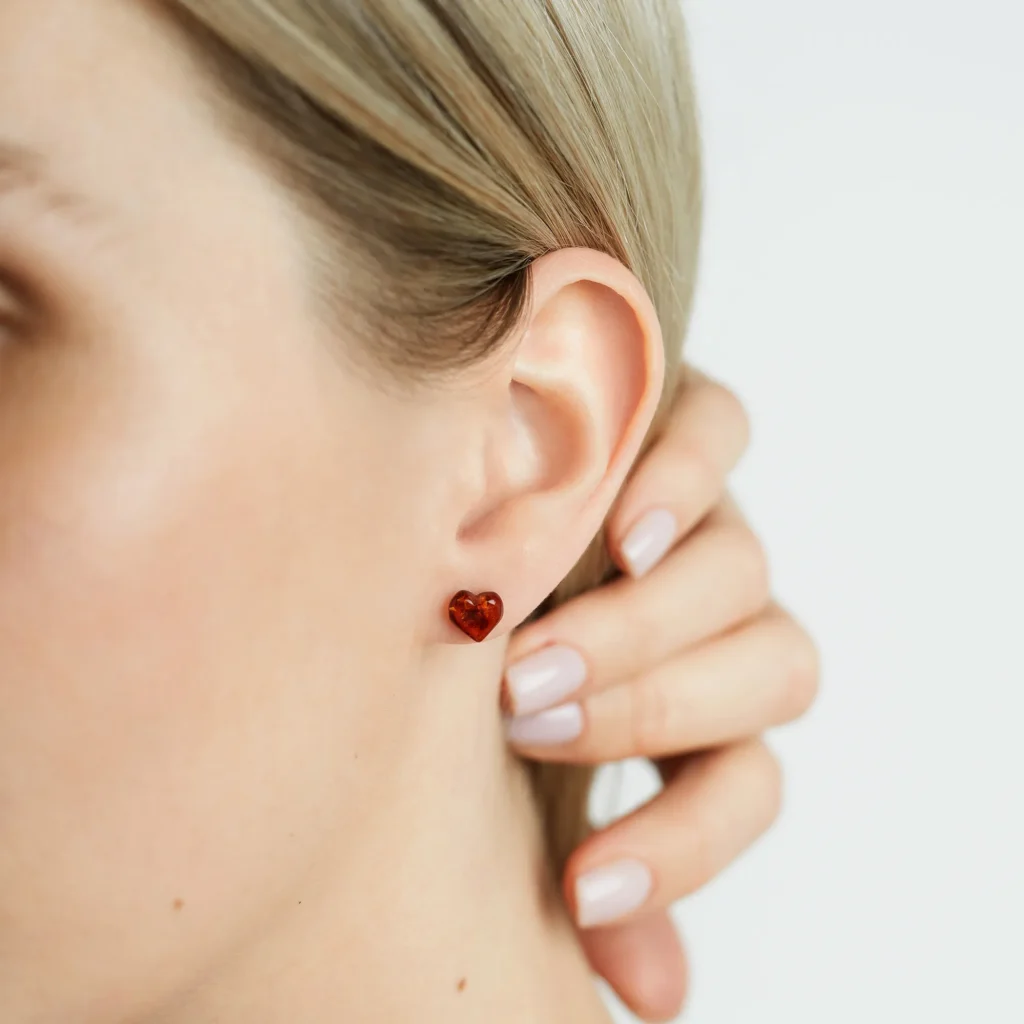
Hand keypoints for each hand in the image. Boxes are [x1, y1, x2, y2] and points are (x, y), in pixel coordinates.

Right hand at [502, 369, 818, 1021]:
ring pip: (741, 569)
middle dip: (645, 710)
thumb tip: (653, 994)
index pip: (746, 784)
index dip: (683, 849)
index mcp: (706, 706)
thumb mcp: (524, 766)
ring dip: (645, 621)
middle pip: (768, 670)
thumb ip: (581, 852)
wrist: (469, 506)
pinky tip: (615, 522)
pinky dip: (680, 478)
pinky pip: (717, 434)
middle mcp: (724, 614)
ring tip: (535, 643)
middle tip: (523, 721)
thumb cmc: (491, 658)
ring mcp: (707, 513)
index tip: (579, 889)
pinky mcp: (680, 420)